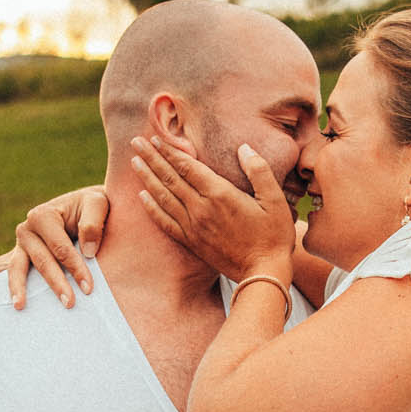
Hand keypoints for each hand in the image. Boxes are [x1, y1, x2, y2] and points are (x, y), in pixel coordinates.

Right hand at [0, 185, 111, 308]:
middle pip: (39, 261)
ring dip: (18, 288)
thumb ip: (93, 222)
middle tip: (69, 303)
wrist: (91, 210)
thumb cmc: (96, 207)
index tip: (89, 287)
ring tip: (19, 306)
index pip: (59, 247)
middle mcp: (27, 229)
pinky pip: (1, 268)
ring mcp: (21, 245)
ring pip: (16, 268)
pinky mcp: (21, 256)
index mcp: (43, 215)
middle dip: (55, 283)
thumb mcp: (98, 204)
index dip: (75, 267)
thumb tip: (86, 250)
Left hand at [129, 136, 295, 282]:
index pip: (188, 167)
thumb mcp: (276, 200)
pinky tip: (142, 197)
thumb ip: (259, 170)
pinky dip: (151, 208)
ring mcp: (193, 227)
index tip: (156, 137)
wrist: (263, 273)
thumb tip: (244, 148)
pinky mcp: (191, 242)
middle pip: (170, 178)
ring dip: (147, 178)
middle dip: (152, 158)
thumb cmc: (274, 235)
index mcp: (220, 194)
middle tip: (135, 143)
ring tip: (134, 162)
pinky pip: (165, 222)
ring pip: (163, 197)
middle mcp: (201, 209)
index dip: (170, 151)